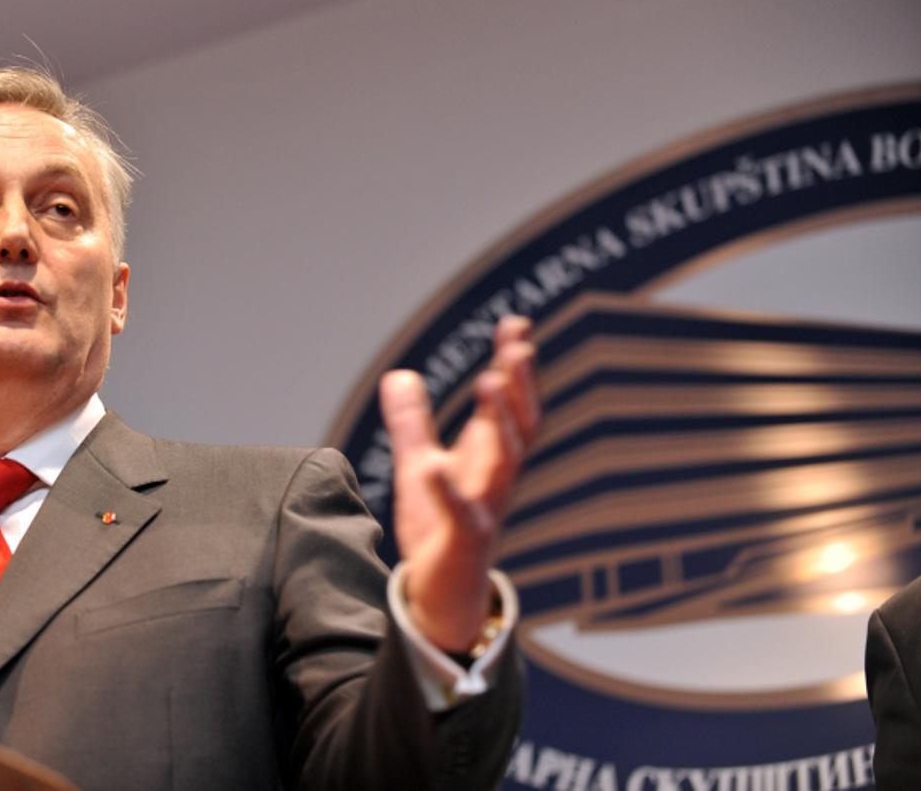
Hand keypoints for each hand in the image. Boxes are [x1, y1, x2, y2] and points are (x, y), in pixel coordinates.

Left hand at [380, 316, 540, 652]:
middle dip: (520, 385)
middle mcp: (495, 478)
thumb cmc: (439, 528)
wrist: (441, 595)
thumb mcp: (420, 464)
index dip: (515, 365)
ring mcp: (485, 508)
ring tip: (488, 382)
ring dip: (499, 422)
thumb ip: (411, 422)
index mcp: (487, 457)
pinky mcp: (462, 540)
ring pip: (504, 463)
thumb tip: (400, 374)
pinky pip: (461, 514)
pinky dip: (449, 490)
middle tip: (517, 346)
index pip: (509, 403)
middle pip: (520, 426)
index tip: (517, 324)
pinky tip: (433, 466)